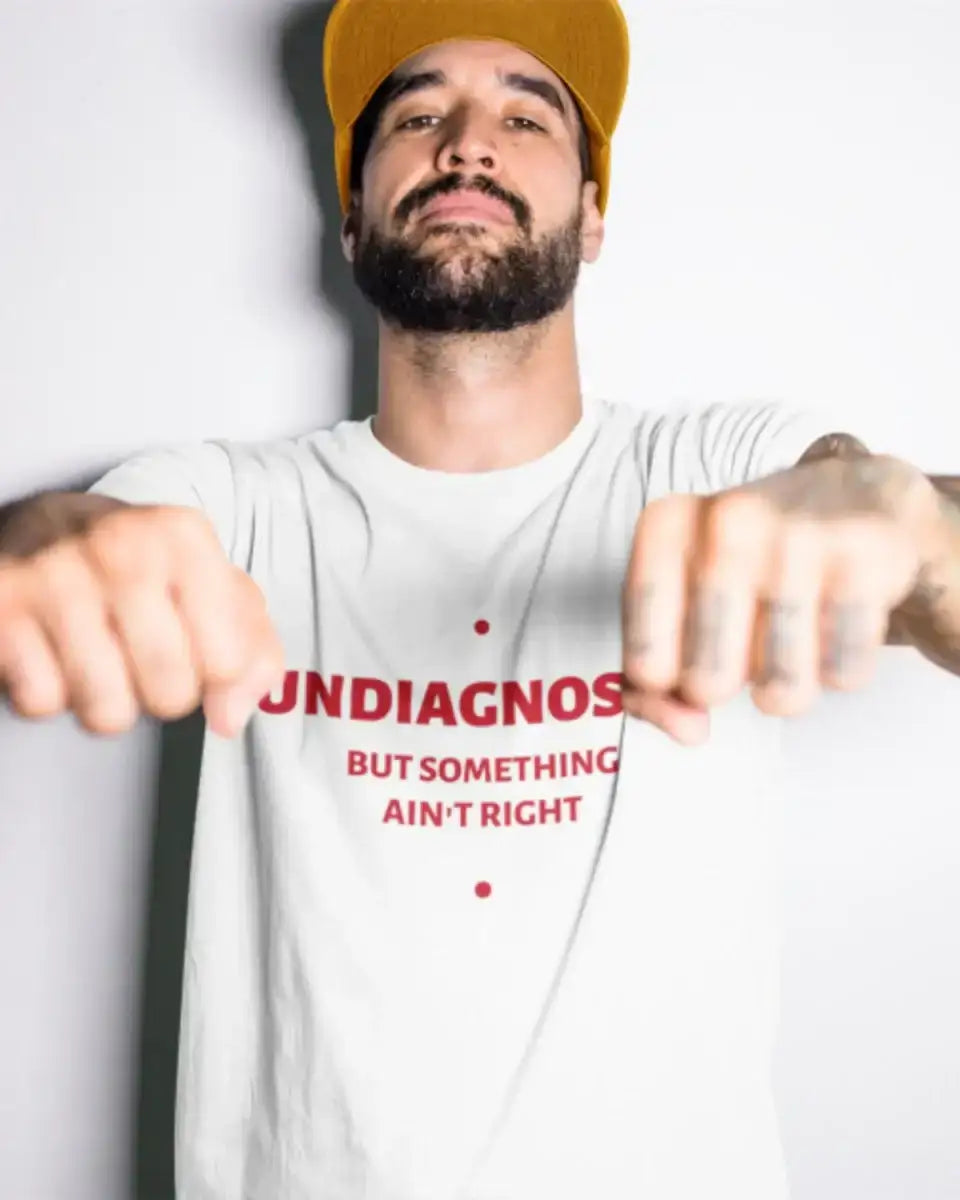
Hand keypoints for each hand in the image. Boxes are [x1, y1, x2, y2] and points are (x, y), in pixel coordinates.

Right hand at [0, 503, 284, 737]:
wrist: (44, 527)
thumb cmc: (144, 570)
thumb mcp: (216, 590)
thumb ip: (254, 652)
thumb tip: (230, 717)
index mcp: (182, 536)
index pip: (228, 662)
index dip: (215, 674)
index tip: (193, 644)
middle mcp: (119, 546)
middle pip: (171, 693)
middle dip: (161, 694)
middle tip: (140, 652)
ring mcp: (53, 574)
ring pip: (106, 710)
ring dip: (104, 700)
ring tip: (97, 653)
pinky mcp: (0, 607)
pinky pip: (43, 703)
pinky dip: (48, 692)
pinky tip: (52, 650)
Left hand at [621, 454, 937, 744]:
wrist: (852, 498)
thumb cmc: (747, 564)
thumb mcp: (680, 602)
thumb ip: (653, 680)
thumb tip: (686, 729)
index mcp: (666, 527)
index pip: (645, 664)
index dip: (667, 684)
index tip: (680, 659)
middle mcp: (728, 521)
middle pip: (708, 682)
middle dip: (725, 683)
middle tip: (742, 642)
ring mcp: (798, 536)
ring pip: (781, 688)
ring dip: (787, 684)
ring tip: (789, 635)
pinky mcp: (865, 559)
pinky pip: (843, 674)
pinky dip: (839, 669)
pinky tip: (833, 622)